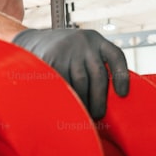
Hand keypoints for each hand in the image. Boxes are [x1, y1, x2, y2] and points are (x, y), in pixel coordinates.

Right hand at [12, 28, 130, 119]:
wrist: (33, 40)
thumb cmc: (65, 54)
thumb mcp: (83, 51)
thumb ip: (95, 66)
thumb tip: (110, 100)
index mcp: (97, 41)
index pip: (116, 56)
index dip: (121, 76)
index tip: (123, 94)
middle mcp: (85, 43)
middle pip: (99, 75)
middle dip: (99, 99)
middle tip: (98, 115)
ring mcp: (68, 50)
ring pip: (81, 82)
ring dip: (84, 101)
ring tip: (83, 113)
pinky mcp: (52, 58)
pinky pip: (64, 83)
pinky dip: (67, 97)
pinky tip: (69, 105)